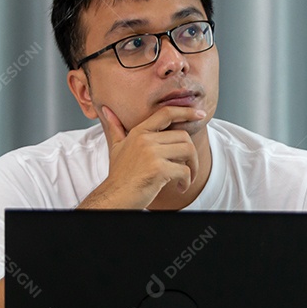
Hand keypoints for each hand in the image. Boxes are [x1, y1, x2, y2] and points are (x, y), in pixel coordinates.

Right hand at [80, 104, 205, 208]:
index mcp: (139, 132)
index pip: (166, 113)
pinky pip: (184, 170)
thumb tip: (106, 110)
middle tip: (189, 168)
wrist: (115, 197)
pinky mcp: (158, 169)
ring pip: (188, 151)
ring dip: (193, 166)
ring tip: (187, 178)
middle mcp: (146, 140)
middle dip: (191, 154)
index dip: (186, 111)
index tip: (200, 114)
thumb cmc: (119, 175)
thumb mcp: (115, 147)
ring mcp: (152, 154)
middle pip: (183, 136)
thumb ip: (115, 128)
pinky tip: (180, 187)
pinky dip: (187, 181)